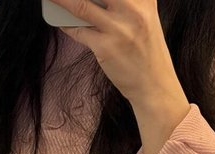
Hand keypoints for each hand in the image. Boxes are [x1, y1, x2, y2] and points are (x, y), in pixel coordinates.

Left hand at [50, 0, 183, 104]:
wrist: (154, 84)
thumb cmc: (146, 50)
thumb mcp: (144, 17)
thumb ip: (124, 3)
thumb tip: (92, 1)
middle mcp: (133, 8)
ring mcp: (118, 28)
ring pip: (80, 5)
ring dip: (61, 0)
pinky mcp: (105, 48)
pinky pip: (78, 31)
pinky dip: (66, 24)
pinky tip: (60, 19)